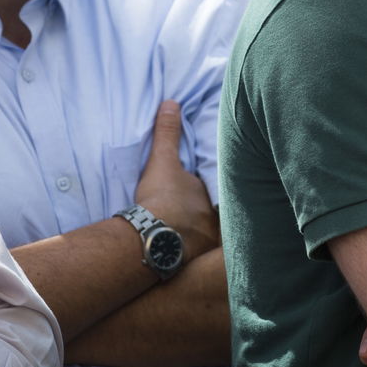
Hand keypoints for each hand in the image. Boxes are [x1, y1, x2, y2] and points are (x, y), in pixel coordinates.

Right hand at [134, 100, 219, 257]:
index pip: (214, 191)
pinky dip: (188, 256)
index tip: (193, 193)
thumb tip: (171, 103)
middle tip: (187, 217)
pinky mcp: (195, 263)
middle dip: (203, 216)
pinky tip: (178, 257)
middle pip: (211, 215)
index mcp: (210, 196)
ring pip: (206, 237)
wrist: (152, 238)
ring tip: (182, 237)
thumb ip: (168, 134)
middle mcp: (215, 220)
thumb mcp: (162, 161)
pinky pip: (195, 258)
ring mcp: (207, 243)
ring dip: (196, 237)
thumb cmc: (161, 198)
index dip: (203, 192)